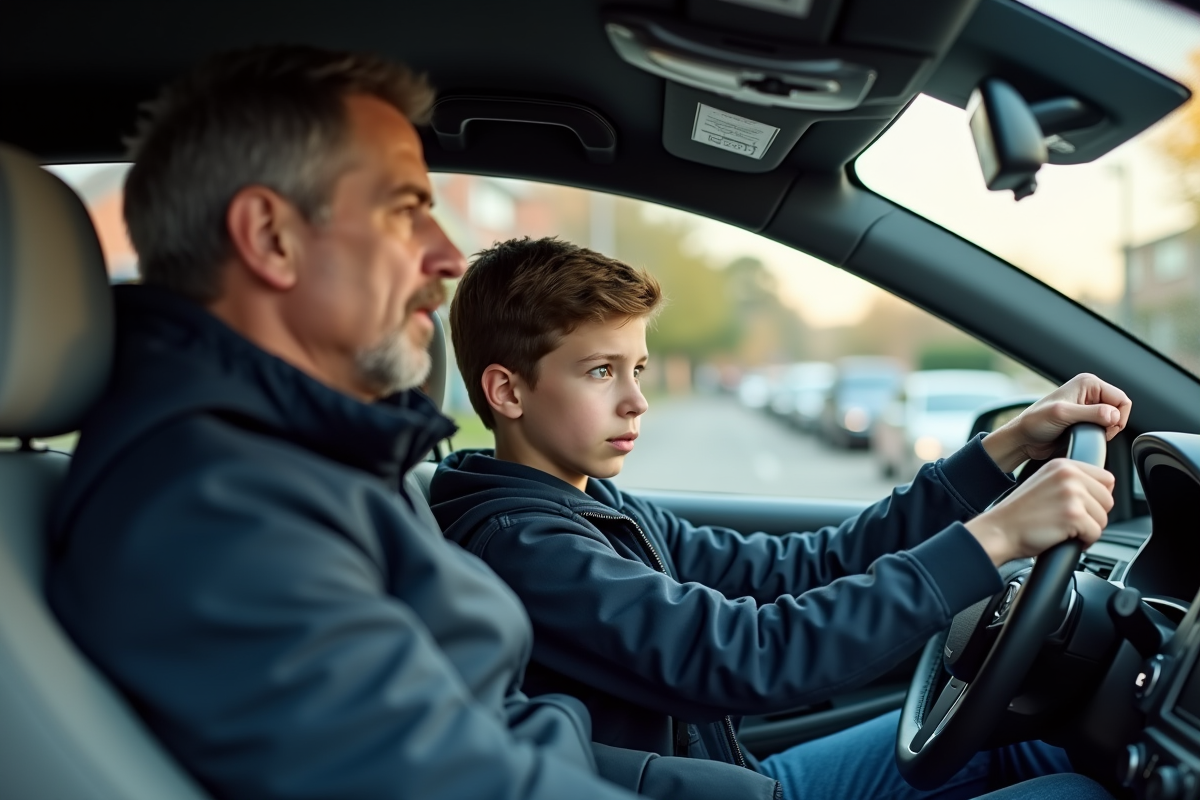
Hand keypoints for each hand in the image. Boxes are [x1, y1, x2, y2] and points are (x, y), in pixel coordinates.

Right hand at [965, 459, 1114, 565]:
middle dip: (1094, 515)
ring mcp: (1071, 494)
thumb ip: (1071, 481)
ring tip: (1064, 529)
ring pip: (1103, 518)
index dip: (1097, 497)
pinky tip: (1064, 538)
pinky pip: (1096, 534)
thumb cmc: (1020, 514)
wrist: (1000, 530)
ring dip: (1088, 529)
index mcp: (1063, 465)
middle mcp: (1069, 475)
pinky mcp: (1073, 515)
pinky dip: (1084, 542)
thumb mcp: (1045, 484)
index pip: (1106, 479)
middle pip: (1108, 500)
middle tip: (1070, 521)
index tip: (1082, 507)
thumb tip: (1101, 492)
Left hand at [982, 373, 1131, 472]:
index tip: (1104, 428)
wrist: (1024, 438)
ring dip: (1104, 431)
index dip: (1118, 417)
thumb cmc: (1036, 422)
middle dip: (1112, 425)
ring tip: (1085, 434)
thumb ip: (1090, 413)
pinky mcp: (1086, 420)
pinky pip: (1105, 429)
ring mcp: (1089, 407)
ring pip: (1114, 421)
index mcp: (1088, 383)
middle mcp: (1090, 393)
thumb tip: (1113, 415)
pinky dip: (1099, 435)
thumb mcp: (1063, 414)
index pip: (1122, 399)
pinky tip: (1084, 437)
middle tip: (1094, 432)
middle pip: (1120, 410)